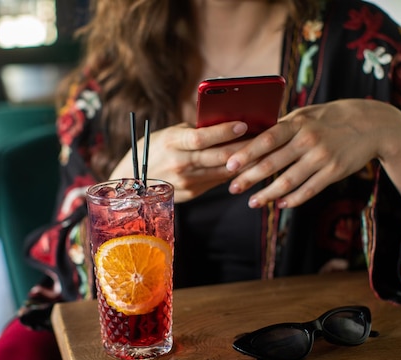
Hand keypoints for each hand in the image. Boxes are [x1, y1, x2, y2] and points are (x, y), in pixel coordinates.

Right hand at [109, 121, 249, 202]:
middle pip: (217, 156)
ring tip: (263, 150)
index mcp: (171, 143)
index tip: (244, 124)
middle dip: (244, 147)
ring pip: (223, 171)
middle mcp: (179, 164)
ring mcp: (186, 182)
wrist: (135, 181)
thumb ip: (195, 131)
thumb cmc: (156, 149)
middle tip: (265, 136)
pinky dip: (234, 172)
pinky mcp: (192, 193)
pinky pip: (218, 181)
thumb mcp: (170, 134)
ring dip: (245, 161)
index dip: (223, 131)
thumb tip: (226, 123)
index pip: (200, 138)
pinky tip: (249, 164)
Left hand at [225, 99, 400, 210]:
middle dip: (249, 177)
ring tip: (252, 202)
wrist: (372, 124)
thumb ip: (282, 126)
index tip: (228, 164)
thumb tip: (250, 138)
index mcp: (297, 123)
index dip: (246, 153)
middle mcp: (308, 140)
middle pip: (273, 163)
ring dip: (268, 194)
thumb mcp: (306, 114)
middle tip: (232, 188)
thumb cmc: (330, 118)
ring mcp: (321, 157)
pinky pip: (308, 190)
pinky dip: (292, 199)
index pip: (266, 139)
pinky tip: (279, 204)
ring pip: (288, 181)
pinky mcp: (333, 172)